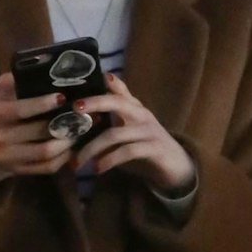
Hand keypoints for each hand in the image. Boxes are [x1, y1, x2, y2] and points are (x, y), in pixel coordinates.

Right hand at [0, 72, 77, 174]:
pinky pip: (46, 168)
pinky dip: (63, 158)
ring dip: (67, 142)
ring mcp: (9, 158)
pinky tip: (71, 147)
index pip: (21, 110)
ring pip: (45, 153)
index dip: (43, 104)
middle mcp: (0, 138)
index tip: (62, 97)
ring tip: (80, 130)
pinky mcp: (19, 171)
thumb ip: (17, 81)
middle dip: (63, 123)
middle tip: (81, 114)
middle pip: (38, 132)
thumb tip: (47, 72)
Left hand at [69, 74, 195, 193]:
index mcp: (134, 108)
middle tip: (74, 109)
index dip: (103, 85)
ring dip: (93, 148)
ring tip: (77, 162)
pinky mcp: (154, 148)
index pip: (118, 91)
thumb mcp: (125, 134)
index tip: (83, 82)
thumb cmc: (145, 149)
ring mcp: (149, 131)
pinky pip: (127, 151)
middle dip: (94, 103)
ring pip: (115, 134)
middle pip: (117, 103)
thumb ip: (107, 126)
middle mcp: (142, 114)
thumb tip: (77, 126)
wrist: (176, 167)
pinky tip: (98, 169)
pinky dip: (109, 160)